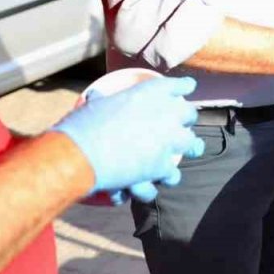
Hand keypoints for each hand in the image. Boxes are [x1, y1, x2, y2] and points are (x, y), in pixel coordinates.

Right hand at [53, 76, 203, 202]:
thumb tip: (95, 96)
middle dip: (186, 121)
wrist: (81, 154)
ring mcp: (170, 141)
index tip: (188, 87)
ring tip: (170, 165)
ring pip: (193, 147)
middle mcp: (169, 114)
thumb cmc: (84, 124)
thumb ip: (104, 101)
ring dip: (182, 148)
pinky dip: (153, 184)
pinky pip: (168, 177)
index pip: (182, 84)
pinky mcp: (163, 167)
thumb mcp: (97, 104)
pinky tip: (144, 189)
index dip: (185, 86)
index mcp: (153, 92)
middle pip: (191, 114)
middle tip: (178, 127)